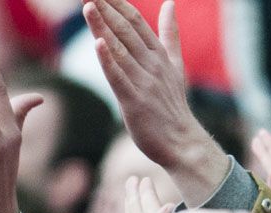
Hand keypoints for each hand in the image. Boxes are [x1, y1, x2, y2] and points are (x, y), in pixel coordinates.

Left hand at [85, 0, 229, 203]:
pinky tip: (98, 43)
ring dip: (103, 27)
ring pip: (120, 49)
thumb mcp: (174, 64)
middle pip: (126, 30)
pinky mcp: (134, 101)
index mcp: (159, 54)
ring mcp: (143, 82)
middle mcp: (152, 64)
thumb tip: (170, 4)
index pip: (136, 21)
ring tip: (88, 5)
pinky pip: (118, 77)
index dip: (118, 3)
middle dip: (107, 8)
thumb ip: (170, 34)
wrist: (182, 141)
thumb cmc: (172, 104)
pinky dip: (108, 60)